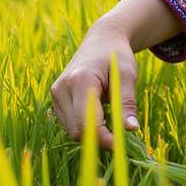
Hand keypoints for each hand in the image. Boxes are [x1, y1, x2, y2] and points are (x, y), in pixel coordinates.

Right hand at [49, 25, 138, 149]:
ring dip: (93, 133)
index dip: (103, 139)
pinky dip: (86, 126)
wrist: (102, 40)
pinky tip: (100, 113)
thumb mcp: (127, 75)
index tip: (122, 145)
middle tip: (122, 136)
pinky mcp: (56, 99)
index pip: (87, 123)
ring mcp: (56, 94)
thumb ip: (126, 103)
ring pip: (72, 130)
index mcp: (79, 80)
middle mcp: (61, 88)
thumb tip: (130, 130)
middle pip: (77, 130)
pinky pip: (70, 123)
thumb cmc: (117, 56)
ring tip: (112, 119)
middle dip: (99, 138)